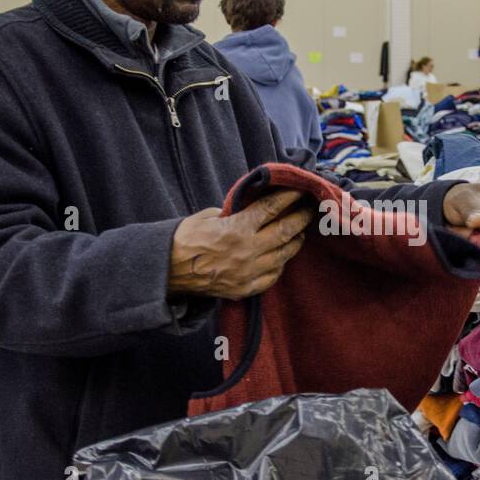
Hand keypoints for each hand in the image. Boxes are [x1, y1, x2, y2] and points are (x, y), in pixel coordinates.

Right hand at [168, 189, 313, 299]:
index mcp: (237, 228)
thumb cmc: (186, 239)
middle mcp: (248, 251)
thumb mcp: (209, 216)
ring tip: (301, 231)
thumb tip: (253, 209)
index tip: (300, 190)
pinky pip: (273, 276)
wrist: (168, 270)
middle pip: (286, 231)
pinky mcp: (245, 289)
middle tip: (311, 209)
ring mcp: (249, 272)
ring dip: (296, 241)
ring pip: (284, 255)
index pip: (272, 208)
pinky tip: (283, 255)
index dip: (289, 197)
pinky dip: (281, 263)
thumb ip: (235, 213)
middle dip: (302, 218)